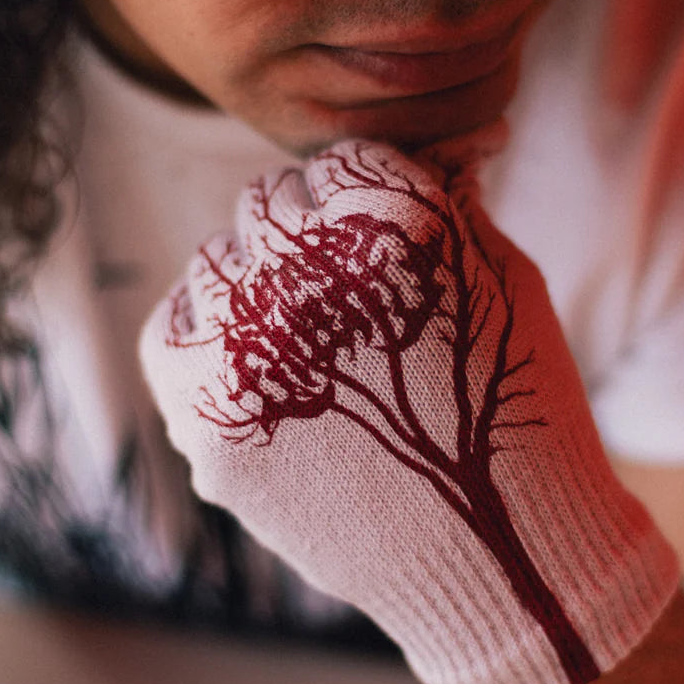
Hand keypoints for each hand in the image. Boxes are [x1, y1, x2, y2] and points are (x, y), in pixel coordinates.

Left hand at [140, 137, 677, 683]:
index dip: (355, 194)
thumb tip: (433, 136)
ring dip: (252, 285)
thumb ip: (448, 196)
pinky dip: (203, 335)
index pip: (332, 160)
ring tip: (301, 337)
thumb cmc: (512, 403)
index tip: (368, 232)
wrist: (495, 547)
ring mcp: (252, 351)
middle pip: (265, 204)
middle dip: (304, 235)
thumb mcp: (504, 278)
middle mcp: (313, 277)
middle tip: (338, 291)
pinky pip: (171, 331)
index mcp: (395, 225)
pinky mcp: (212, 422)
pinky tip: (250, 360)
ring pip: (213, 263)